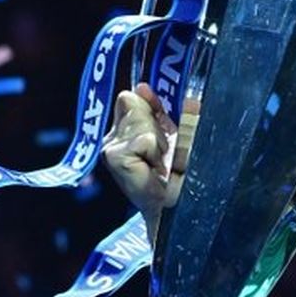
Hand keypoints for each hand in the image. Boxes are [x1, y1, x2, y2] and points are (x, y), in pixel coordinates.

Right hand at [101, 83, 196, 241]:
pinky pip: (143, 138)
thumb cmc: (183, 179)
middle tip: (167, 156)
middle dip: (159, 126)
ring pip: (138, 118)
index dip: (152, 105)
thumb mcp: (179, 133)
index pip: (132, 96)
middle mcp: (115, 137)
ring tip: (164, 165)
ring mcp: (111, 147)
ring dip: (161, 141)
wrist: (182, 210)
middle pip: (132, 101)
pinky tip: (156, 170)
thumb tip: (145, 87)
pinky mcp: (114, 157)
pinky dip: (157, 152)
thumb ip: (164, 109)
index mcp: (130, 128)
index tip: (167, 129)